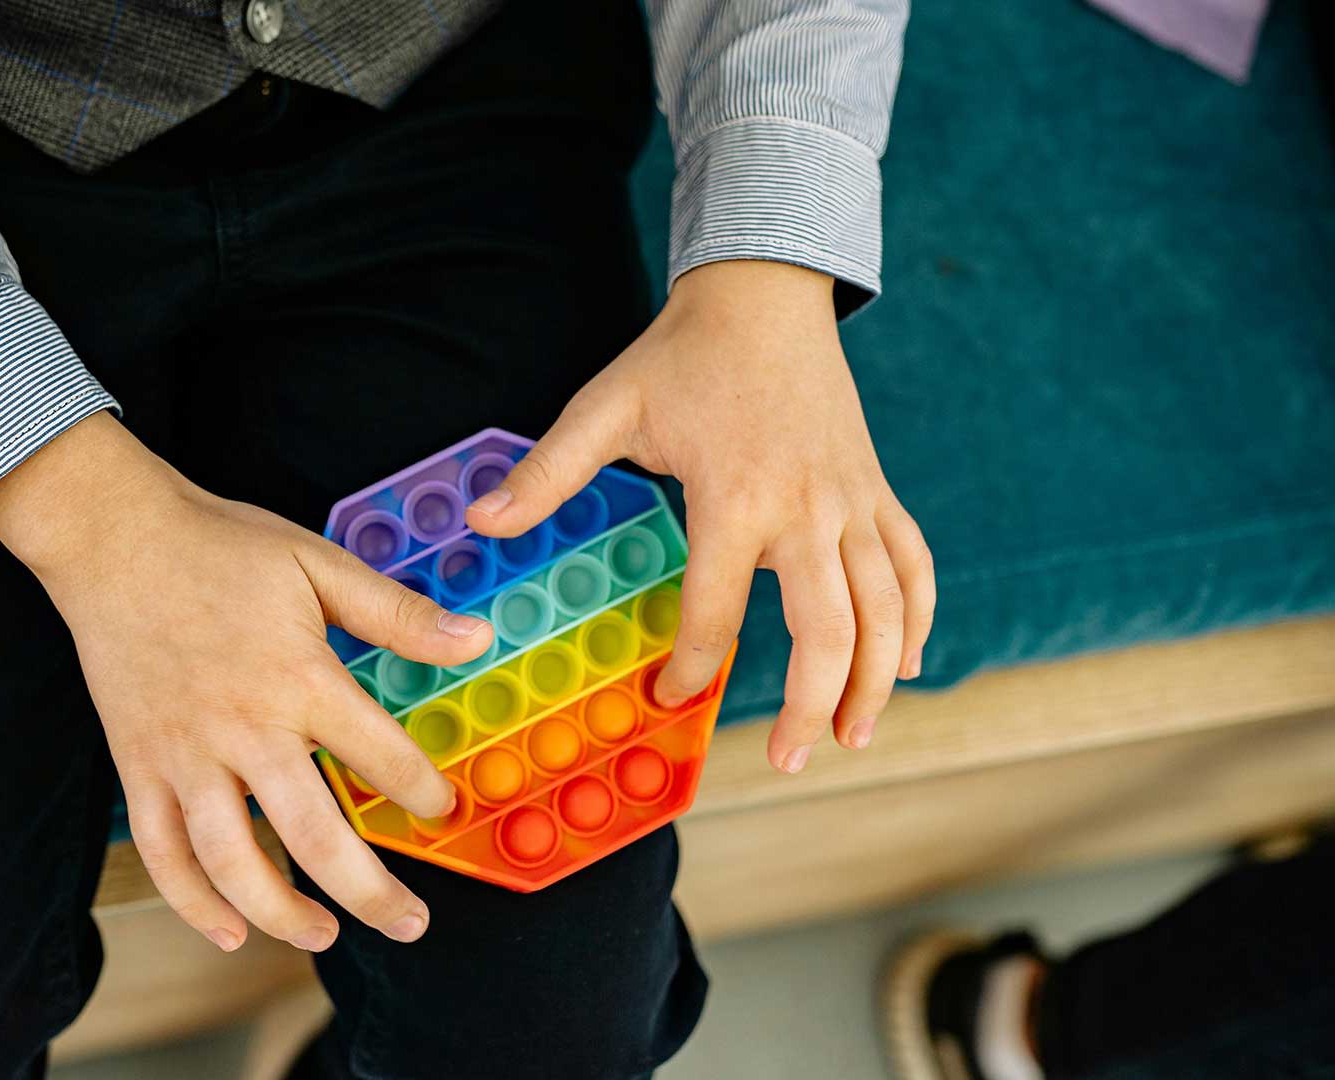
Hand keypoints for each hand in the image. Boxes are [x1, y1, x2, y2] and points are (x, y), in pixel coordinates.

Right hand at [0, 414, 492, 951]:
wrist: (111, 536)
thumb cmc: (219, 546)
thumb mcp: (318, 564)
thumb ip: (396, 613)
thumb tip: (476, 640)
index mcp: (298, 678)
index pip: (378, 756)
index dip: (421, 792)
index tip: (440, 808)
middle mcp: (243, 729)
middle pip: (313, 836)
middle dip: (370, 892)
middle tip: (410, 923)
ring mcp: (184, 755)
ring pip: (232, 862)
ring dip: (282, 914)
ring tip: (325, 935)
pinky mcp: (138, 765)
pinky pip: (163, 852)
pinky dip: (193, 901)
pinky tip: (230, 931)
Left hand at [466, 260, 934, 771]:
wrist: (765, 294)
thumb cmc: (681, 356)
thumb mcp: (605, 407)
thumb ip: (549, 473)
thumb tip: (482, 522)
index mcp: (736, 499)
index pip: (717, 613)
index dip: (691, 667)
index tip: (668, 697)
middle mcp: (808, 509)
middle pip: (831, 632)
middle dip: (814, 706)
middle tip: (788, 759)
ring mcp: (854, 502)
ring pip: (888, 610)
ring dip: (879, 681)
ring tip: (853, 736)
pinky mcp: (879, 490)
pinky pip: (915, 565)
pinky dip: (920, 620)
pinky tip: (910, 665)